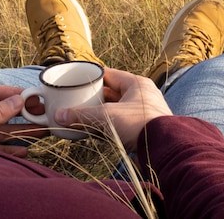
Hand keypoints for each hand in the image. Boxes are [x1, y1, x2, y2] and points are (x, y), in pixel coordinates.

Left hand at [0, 85, 46, 155]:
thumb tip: (18, 100)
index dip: (14, 93)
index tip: (33, 95)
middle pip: (0, 111)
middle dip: (21, 113)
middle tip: (43, 113)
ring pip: (0, 130)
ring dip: (20, 132)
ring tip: (42, 131)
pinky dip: (9, 149)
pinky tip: (24, 149)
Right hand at [55, 68, 172, 151]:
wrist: (165, 147)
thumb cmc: (138, 124)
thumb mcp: (106, 116)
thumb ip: (82, 115)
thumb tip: (58, 116)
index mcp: (136, 83)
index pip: (109, 74)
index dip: (92, 77)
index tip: (77, 81)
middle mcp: (142, 94)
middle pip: (113, 91)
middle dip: (96, 97)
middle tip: (78, 100)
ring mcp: (146, 111)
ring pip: (119, 107)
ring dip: (103, 111)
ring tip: (86, 115)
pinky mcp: (146, 127)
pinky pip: (124, 121)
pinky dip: (112, 124)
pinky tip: (101, 130)